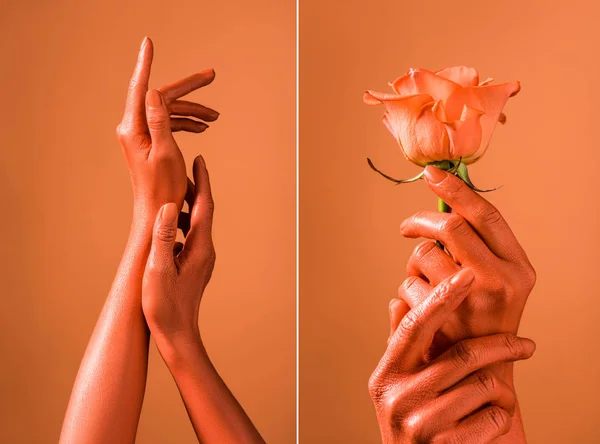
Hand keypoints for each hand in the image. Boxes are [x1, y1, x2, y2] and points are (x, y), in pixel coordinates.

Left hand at [116, 37, 218, 218]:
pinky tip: (202, 127)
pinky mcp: (149, 142)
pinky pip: (168, 124)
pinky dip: (186, 123)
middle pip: (162, 97)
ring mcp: (141, 134)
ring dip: (192, 110)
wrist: (157, 213)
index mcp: (134, 128)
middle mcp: (134, 128)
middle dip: (188, 88)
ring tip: (215, 115)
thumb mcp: (165, 154)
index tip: (149, 42)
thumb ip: (159, 122)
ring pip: (168, 111)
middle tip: (211, 76)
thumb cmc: (163, 190)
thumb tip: (152, 92)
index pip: (141, 88)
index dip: (145, 63)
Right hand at [142, 156, 214, 345]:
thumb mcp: (159, 270)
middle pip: (203, 211)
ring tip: (172, 191)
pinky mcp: (195, 267)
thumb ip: (164, 237)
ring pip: (197, 224)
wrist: (178, 336)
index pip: (205, 206)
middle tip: (182, 167)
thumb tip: (169, 207)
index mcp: (201, 247)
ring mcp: (202, 260)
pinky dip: (182, 224)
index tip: (199, 159)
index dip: (202, 181)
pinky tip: (169, 225)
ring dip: (187, 206)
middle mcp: (206, 251)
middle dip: (195, 188)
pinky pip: (192, 237)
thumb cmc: (165, 307)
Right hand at [369, 269, 535, 443]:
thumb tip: (398, 300)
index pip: (416, 327)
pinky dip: (500, 416)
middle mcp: (398, 397)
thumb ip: (399, 344)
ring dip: (499, 389)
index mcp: (386, 373)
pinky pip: (494, 417)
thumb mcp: (397, 383)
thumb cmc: (412, 421)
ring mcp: (420, 424)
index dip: (442, 298)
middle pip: (463, 355)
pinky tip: (487, 421)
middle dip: (502, 347)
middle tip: (526, 345)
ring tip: (493, 396)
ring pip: (485, 386)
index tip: (467, 274)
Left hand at [398, 166, 535, 356]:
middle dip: (420, 221)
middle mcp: (501, 280)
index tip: (433, 174)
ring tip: (422, 283)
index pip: (485, 214)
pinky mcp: (443, 318)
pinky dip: (405, 290)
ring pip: (423, 253)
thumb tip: (444, 204)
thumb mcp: (497, 283)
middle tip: (407, 228)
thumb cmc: (484, 324)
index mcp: (519, 267)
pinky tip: (417, 308)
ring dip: (413, 263)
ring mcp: (471, 299)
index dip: (456, 189)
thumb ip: (477, 247)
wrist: (482, 378)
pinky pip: (408, 284)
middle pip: (450, 225)